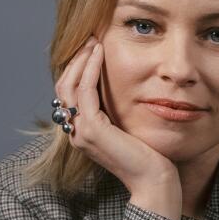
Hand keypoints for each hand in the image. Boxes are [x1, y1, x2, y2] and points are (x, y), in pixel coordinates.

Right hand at [55, 37, 180, 218]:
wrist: (155, 181)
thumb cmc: (151, 157)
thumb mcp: (131, 128)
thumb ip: (120, 112)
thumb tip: (127, 89)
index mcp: (83, 132)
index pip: (70, 94)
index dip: (77, 69)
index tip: (92, 48)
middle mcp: (76, 133)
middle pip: (63, 87)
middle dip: (76, 60)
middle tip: (91, 38)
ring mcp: (80, 132)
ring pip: (69, 86)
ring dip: (81, 60)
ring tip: (95, 41)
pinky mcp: (92, 130)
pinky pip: (84, 92)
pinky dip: (89, 70)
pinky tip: (100, 54)